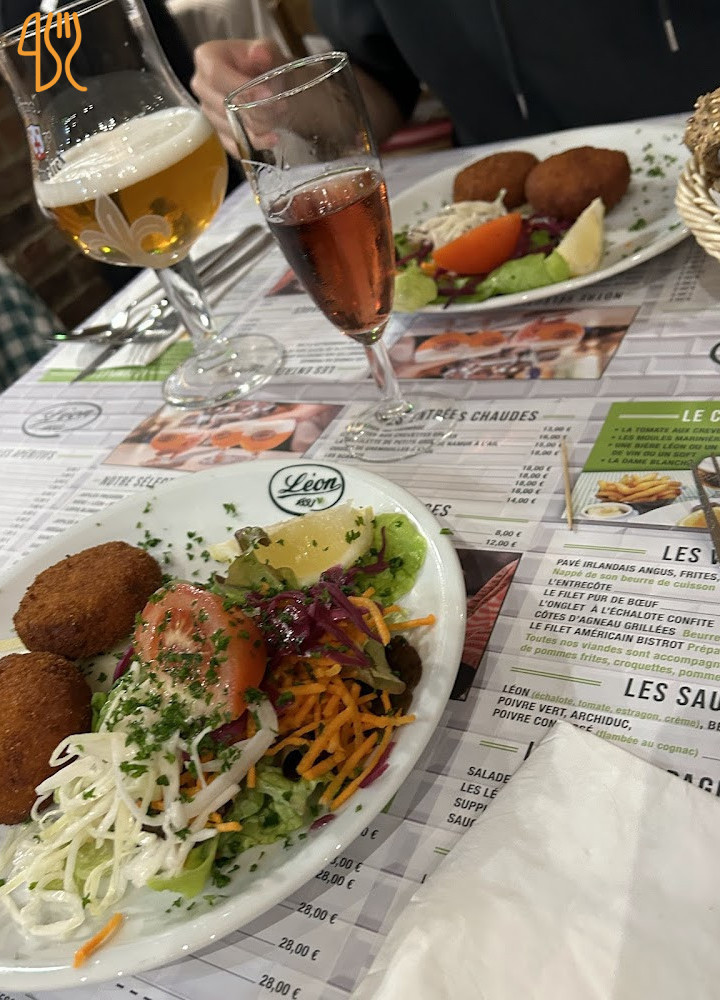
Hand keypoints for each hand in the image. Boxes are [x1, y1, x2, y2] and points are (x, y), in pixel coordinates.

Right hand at [191, 39, 286, 154]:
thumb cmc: (266, 65)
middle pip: (225, 105)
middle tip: (283, 105)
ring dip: (262, 125)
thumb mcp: (269, 52)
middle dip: (257, 108)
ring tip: (281, 115)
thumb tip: (260, 52)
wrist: (272, 88)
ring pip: (234, 127)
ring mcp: (209, 113)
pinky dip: (257, 143)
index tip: (268, 94)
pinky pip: (235, 145)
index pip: (216, 75)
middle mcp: (201, 86)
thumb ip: (265, 51)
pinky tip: (273, 138)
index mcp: (206, 58)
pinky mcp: (219, 135)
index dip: (241, 87)